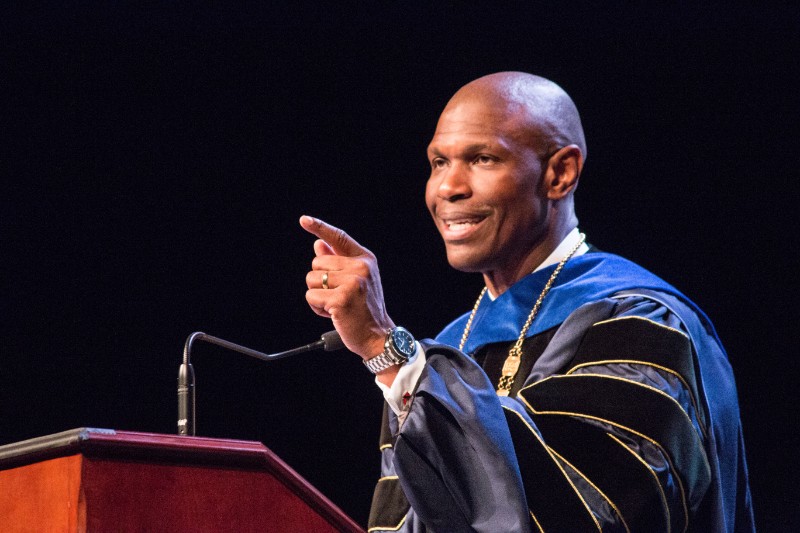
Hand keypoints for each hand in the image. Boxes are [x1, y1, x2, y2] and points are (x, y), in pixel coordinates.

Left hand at [300, 215, 393, 359]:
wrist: (378, 336)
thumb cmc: (365, 310)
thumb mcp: (356, 281)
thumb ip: (338, 262)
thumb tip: (318, 246)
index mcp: (365, 259)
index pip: (339, 238)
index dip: (320, 227)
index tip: (304, 220)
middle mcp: (361, 267)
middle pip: (317, 263)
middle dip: (320, 281)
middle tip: (339, 296)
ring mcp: (352, 283)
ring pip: (311, 280)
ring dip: (318, 295)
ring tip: (337, 306)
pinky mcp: (341, 299)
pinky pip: (311, 297)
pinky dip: (317, 308)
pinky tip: (334, 314)